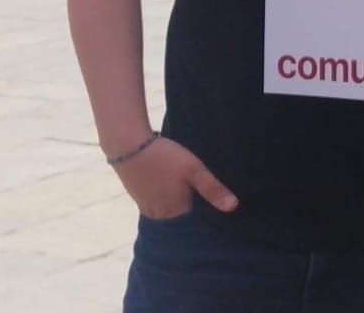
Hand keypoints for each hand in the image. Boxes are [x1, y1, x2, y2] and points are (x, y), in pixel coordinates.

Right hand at [113, 135, 237, 219]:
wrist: (129, 147)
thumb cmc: (165, 157)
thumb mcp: (194, 170)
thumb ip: (213, 189)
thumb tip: (234, 207)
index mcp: (177, 212)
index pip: (197, 218)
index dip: (205, 208)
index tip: (212, 198)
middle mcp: (162, 216)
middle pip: (182, 216)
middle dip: (191, 206)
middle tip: (198, 189)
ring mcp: (148, 208)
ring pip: (168, 210)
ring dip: (175, 203)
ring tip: (182, 187)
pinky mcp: (138, 199)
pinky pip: (156, 205)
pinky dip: (163, 198)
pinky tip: (168, 186)